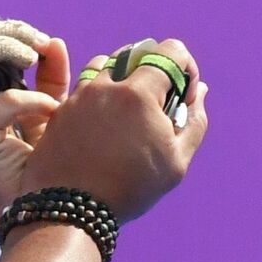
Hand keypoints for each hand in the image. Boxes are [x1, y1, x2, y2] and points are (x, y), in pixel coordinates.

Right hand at [0, 35, 70, 222]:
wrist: (44, 206)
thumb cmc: (45, 161)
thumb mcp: (51, 108)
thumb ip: (50, 75)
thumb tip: (54, 43)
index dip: (5, 33)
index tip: (40, 40)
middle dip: (4, 34)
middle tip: (37, 42)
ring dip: (6, 49)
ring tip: (35, 57)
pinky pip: (2, 101)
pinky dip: (31, 99)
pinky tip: (51, 111)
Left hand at [16, 38, 208, 222]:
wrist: (72, 212)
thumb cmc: (130, 189)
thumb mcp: (176, 162)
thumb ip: (195, 121)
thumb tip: (200, 92)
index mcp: (139, 94)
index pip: (170, 50)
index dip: (186, 67)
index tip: (184, 94)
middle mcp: (106, 86)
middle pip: (136, 54)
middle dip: (153, 72)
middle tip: (156, 107)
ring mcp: (79, 97)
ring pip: (105, 66)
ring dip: (122, 80)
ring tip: (127, 114)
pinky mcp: (60, 111)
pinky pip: (83, 88)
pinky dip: (99, 98)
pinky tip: (104, 128)